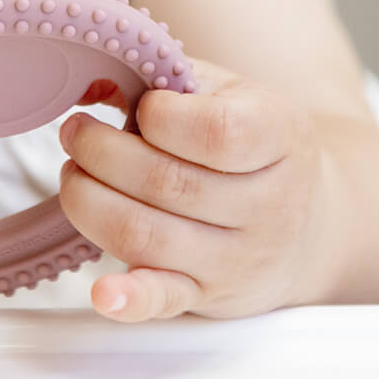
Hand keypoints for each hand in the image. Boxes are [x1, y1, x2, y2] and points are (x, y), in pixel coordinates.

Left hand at [57, 61, 329, 321]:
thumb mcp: (223, 92)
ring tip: (75, 174)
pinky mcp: (207, 295)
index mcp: (280, 135)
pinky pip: (164, 300)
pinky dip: (129, 299)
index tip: (139, 107)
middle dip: (99, 153)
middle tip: (75, 133)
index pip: (217, 133)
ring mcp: (239, 257)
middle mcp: (270, 204)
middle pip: (167, 184)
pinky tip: (103, 293)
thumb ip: (163, 78)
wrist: (304, 220)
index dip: (159, 117)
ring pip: (146, 234)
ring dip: (88, 200)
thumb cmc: (247, 141)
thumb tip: (90, 83)